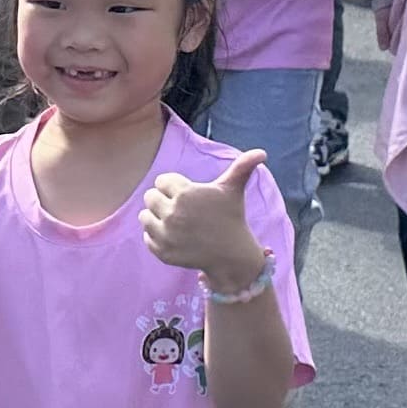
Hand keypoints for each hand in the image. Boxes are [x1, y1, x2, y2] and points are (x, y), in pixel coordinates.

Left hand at [140, 148, 268, 289]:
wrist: (232, 255)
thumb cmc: (231, 217)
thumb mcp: (233, 190)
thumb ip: (242, 167)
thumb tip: (262, 153)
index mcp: (185, 194)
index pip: (161, 181)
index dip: (174, 187)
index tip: (189, 195)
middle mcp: (173, 213)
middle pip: (150, 197)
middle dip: (163, 201)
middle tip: (183, 210)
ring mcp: (166, 234)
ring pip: (144, 216)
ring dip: (157, 217)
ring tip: (177, 222)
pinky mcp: (162, 252)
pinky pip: (146, 237)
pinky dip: (157, 237)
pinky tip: (176, 237)